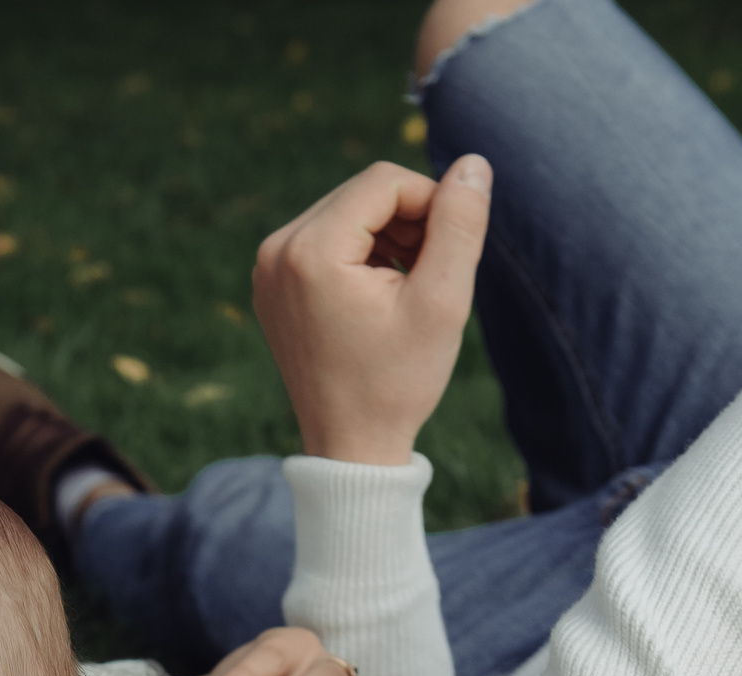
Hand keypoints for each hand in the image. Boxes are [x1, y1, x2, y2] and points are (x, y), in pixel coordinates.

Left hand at [251, 154, 492, 466]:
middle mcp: (277, 250)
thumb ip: (460, 225)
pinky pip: (326, 238)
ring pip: (346, 212)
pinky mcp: (272, 282)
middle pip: (362, 193)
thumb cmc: (397, 382)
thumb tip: (474, 163)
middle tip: (433, 272)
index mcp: (310, 251)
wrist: (350, 447)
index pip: (384, 181)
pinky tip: (384, 293)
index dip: (432, 202)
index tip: (452, 247)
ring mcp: (268, 267)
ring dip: (389, 234)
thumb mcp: (441, 301)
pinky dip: (362, 251)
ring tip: (411, 285)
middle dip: (409, 219)